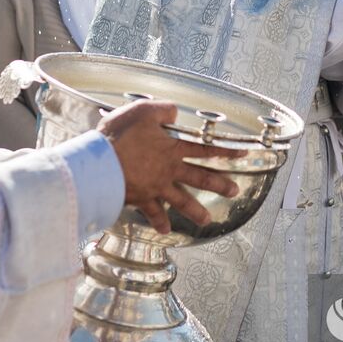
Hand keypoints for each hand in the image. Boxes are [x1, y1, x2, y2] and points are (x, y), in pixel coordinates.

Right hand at [98, 100, 243, 234]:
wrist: (100, 164)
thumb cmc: (120, 136)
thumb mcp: (143, 112)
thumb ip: (163, 110)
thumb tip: (175, 112)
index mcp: (173, 149)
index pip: (205, 149)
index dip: (225, 151)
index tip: (243, 155)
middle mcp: (169, 171)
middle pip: (200, 178)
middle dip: (219, 184)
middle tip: (234, 191)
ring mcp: (156, 187)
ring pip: (182, 201)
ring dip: (196, 211)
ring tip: (207, 220)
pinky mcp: (140, 198)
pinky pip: (153, 213)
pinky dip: (160, 222)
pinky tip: (166, 231)